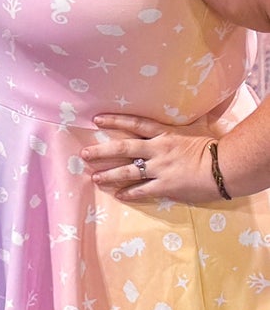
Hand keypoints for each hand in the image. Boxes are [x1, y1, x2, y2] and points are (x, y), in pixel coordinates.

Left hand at [82, 114, 218, 204]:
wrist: (227, 166)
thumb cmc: (215, 146)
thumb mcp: (196, 129)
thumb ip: (183, 124)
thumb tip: (182, 114)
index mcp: (165, 134)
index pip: (134, 124)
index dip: (114, 121)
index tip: (97, 119)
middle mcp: (157, 149)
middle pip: (122, 149)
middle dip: (101, 151)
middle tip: (83, 154)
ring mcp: (160, 168)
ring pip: (127, 172)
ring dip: (108, 175)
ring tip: (94, 177)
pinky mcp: (165, 186)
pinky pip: (142, 190)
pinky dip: (129, 193)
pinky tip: (118, 195)